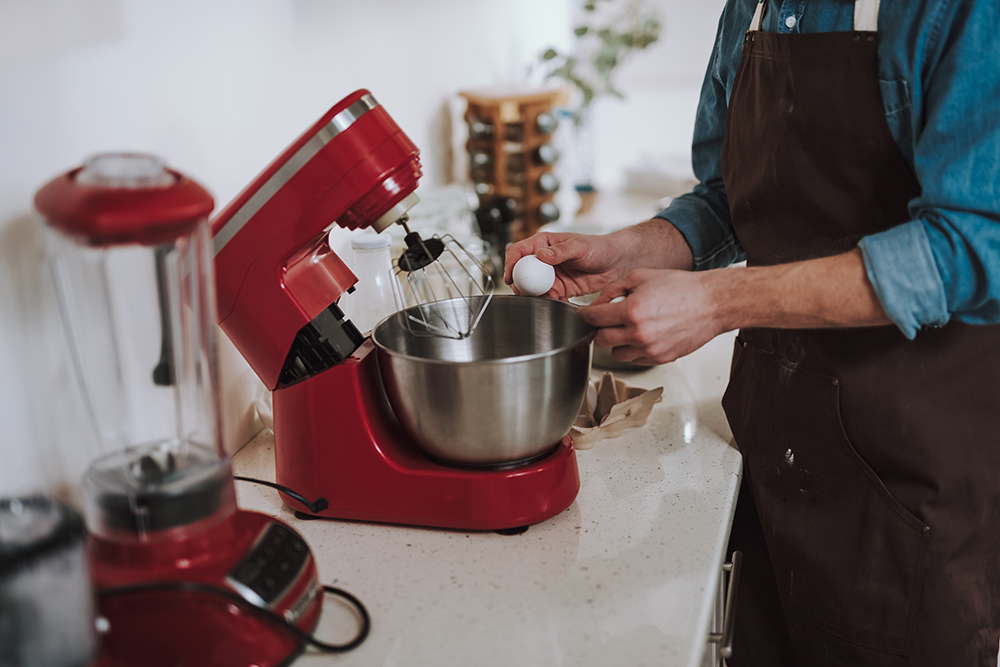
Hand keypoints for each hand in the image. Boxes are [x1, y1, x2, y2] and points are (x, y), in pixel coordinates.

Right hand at [503, 232, 626, 299]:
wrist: (617, 263)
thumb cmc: (599, 247)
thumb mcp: (580, 246)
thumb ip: (561, 251)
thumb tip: (542, 255)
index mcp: (544, 243)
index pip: (519, 251)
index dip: (511, 263)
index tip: (511, 276)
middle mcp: (544, 259)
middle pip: (522, 272)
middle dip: (522, 284)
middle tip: (529, 292)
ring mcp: (551, 275)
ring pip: (533, 287)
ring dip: (537, 295)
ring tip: (551, 296)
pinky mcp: (559, 288)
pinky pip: (547, 296)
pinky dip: (550, 301)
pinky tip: (561, 300)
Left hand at [577, 268, 724, 364]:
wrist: (711, 303)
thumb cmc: (681, 287)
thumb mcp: (640, 276)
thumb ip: (612, 289)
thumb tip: (597, 303)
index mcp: (632, 311)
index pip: (594, 318)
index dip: (586, 314)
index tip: (585, 314)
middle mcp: (639, 333)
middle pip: (601, 340)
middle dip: (600, 328)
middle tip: (607, 320)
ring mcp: (650, 349)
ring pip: (616, 354)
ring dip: (617, 342)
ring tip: (629, 327)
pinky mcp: (660, 358)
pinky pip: (635, 359)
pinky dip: (634, 349)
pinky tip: (643, 334)